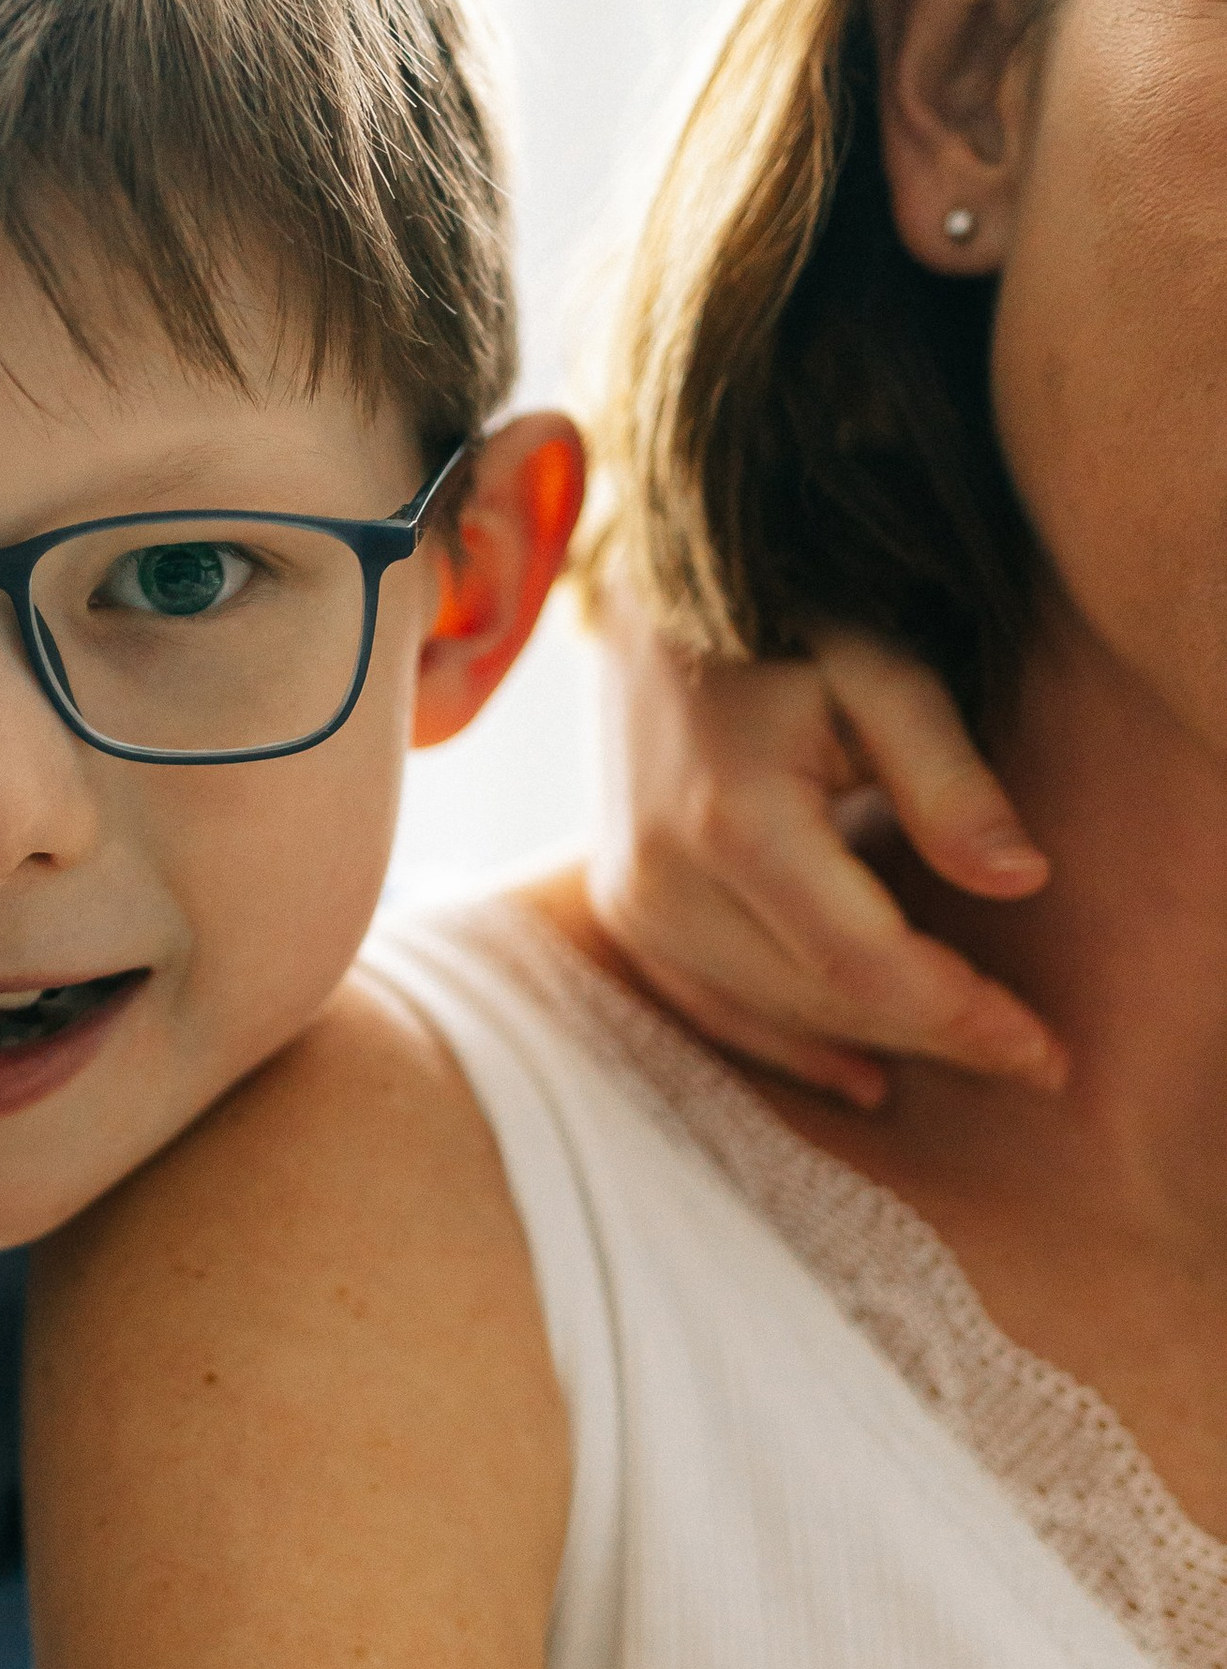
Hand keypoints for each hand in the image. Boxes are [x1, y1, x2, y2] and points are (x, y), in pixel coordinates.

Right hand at [586, 594, 1065, 1107]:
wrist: (652, 593)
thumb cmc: (783, 613)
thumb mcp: (883, 669)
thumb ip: (948, 777)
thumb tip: (1021, 880)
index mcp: (732, 819)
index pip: (863, 961)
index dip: (958, 1016)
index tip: (1043, 1049)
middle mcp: (664, 879)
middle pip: (824, 999)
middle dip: (939, 1037)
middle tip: (1038, 1059)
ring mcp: (635, 901)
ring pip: (776, 1014)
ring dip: (879, 1044)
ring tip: (976, 1057)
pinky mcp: (625, 910)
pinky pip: (714, 1009)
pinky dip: (794, 1045)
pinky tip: (864, 1074)